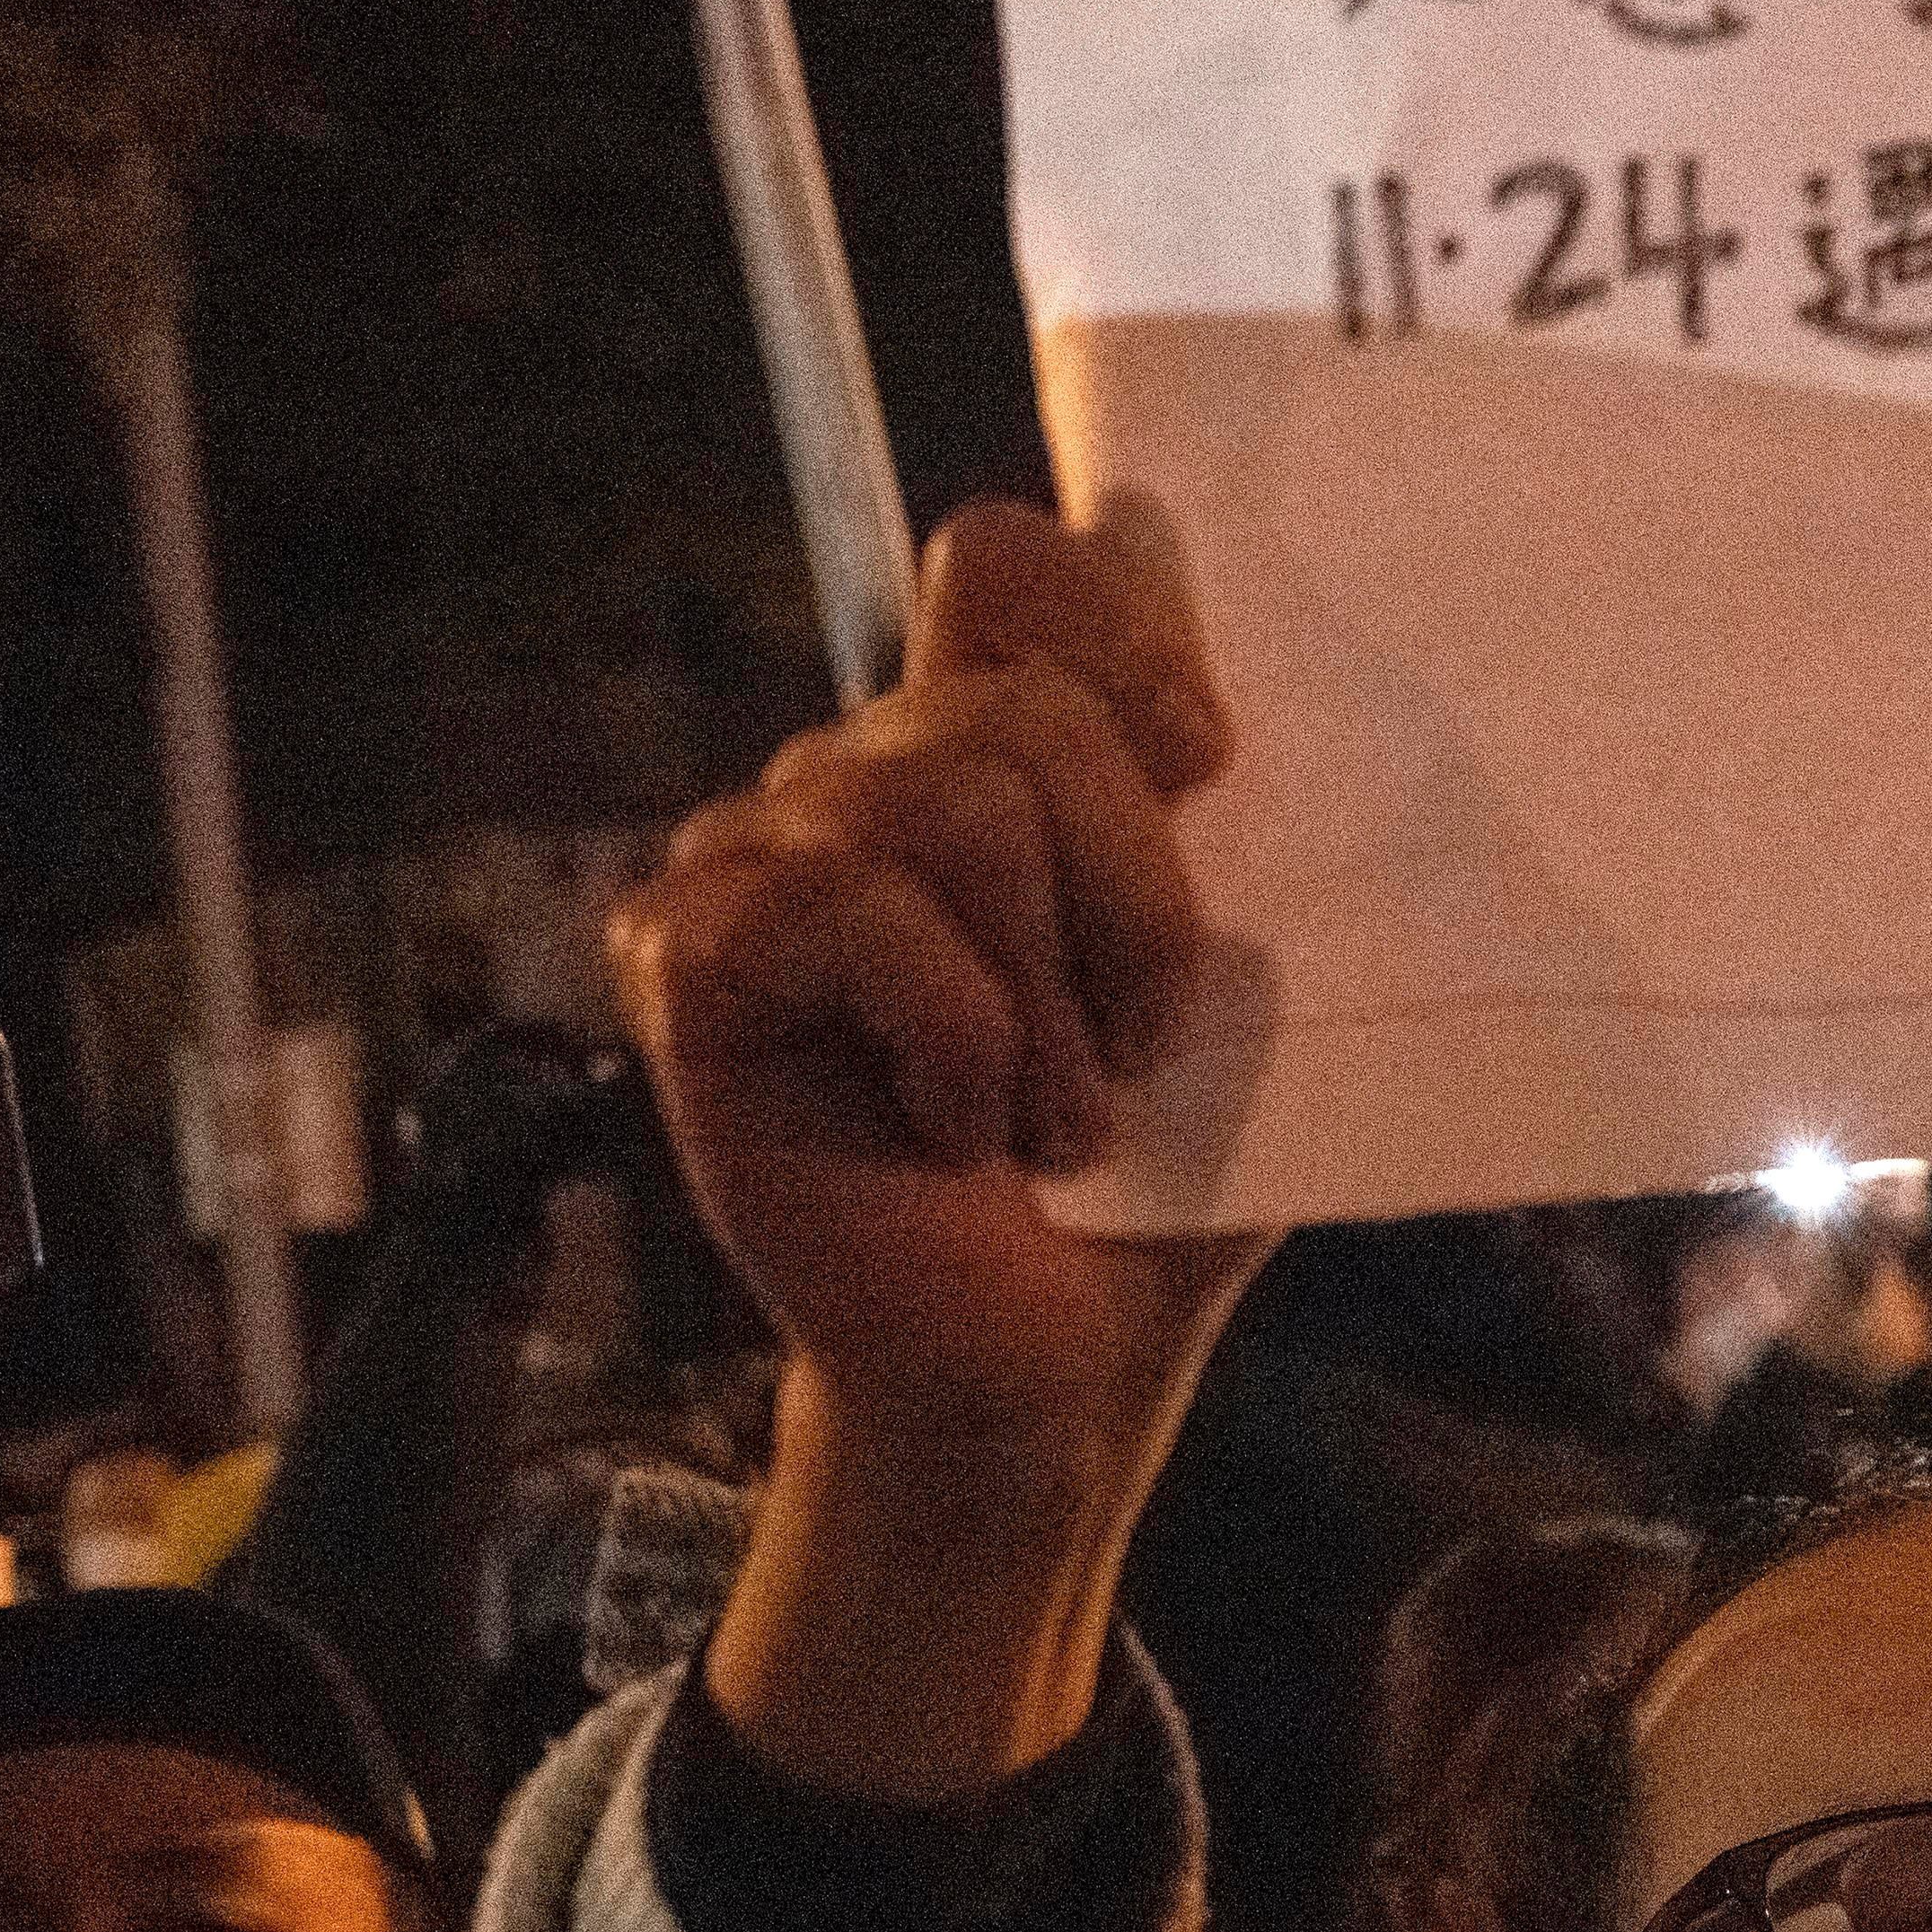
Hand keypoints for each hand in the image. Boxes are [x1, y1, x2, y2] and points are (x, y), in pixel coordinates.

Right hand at [608, 498, 1271, 1796]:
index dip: (1117, 630)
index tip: (1208, 764)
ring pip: (948, 803)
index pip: (1006, 560)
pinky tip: (954, 1132)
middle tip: (1139, 1048)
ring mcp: (756, 857)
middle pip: (1018, 708)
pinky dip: (951, 1039)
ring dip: (1047, 1001)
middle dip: (1134, 900)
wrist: (1053, 1371)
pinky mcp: (688, 954)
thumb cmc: (1153, 1188)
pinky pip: (851, 913)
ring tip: (1054, 1119)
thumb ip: (1221, 813)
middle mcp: (856, 778)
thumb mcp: (1243, 992)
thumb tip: (1191, 597)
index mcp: (986, 754)